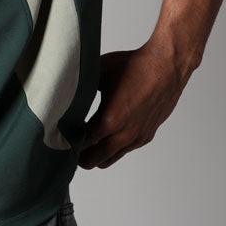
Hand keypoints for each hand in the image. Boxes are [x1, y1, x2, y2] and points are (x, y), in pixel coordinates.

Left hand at [77, 38, 191, 169]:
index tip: (60, 140)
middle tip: (68, 150)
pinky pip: (125, 150)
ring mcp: (137, 136)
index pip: (84, 142)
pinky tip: (105, 139)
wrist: (165, 67)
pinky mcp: (147, 135)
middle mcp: (124, 134)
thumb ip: (81, 85)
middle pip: (96, 159)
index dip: (70, 143)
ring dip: (97, 156)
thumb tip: (64, 90)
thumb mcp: (99, 71)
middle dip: (81, 156)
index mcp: (109, 119)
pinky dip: (112, 149)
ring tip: (84, 148)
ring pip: (111, 158)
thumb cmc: (134, 66)